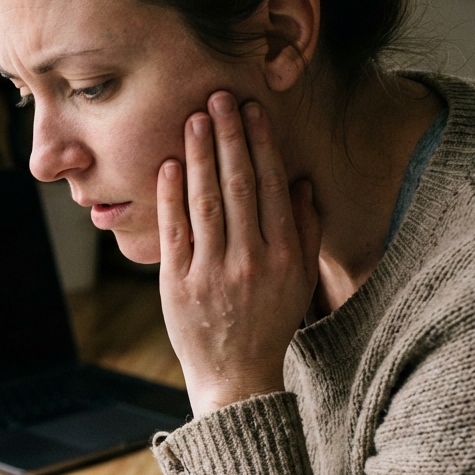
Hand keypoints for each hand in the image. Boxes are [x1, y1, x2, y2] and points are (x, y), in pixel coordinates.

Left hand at [157, 92, 319, 415]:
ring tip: (194, 119)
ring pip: (206, 202)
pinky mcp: (178, 283)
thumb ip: (304, 232)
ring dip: (200, 157)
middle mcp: (250, 261)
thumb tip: (303, 183)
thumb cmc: (269, 323)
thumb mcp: (300, 280)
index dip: (262, 146)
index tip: (253, 111)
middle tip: (219, 97)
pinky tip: (170, 165)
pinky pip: (175, 231)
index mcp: (283, 257)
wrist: (236, 376)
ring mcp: (212, 272)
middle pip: (240, 187)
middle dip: (229, 138)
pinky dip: (171, 196)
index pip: (273, 188)